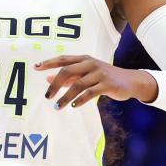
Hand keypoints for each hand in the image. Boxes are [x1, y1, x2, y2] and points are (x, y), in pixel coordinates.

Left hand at [34, 54, 157, 108]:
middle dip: (55, 84)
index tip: (35, 68)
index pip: (63, 59)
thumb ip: (68, 77)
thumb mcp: (85, 74)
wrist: (130, 81)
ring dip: (66, 96)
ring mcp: (99, 73)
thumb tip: (47, 79)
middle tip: (47, 97)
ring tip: (58, 106)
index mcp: (83, 59)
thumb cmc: (103, 77)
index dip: (49, 63)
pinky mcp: (107, 84)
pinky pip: (91, 92)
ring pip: (78, 84)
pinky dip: (81, 99)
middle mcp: (90, 64)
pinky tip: (74, 106)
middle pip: (67, 71)